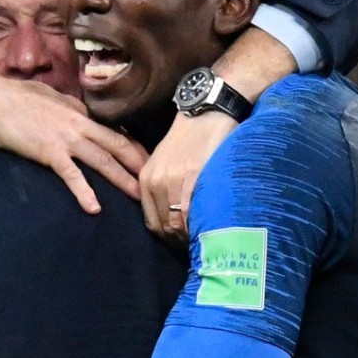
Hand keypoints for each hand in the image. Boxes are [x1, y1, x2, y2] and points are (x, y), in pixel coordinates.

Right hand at [0, 74, 148, 213]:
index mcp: (79, 112)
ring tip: (137, 196)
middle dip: (139, 165)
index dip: (133, 147)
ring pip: (103, 161)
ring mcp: (66, 138)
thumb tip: (80, 112)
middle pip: (118, 146)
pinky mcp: (49, 152)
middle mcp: (79, 124)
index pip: (113, 131)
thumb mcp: (50, 96)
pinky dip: (84, 191)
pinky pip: (71, 174)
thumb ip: (68, 107)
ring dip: (122, 180)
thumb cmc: (14, 96)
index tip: (146, 161)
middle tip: (155, 181)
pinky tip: (94, 208)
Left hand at [140, 111, 237, 243]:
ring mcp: (175, 179)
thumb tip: (170, 217)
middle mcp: (157, 181)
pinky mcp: (195, 175)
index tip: (182, 244)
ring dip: (191, 236)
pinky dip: (199, 225)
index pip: (152, 223)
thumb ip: (161, 186)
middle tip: (197, 247)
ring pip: (178, 223)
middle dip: (179, 241)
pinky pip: (192, 211)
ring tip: (206, 240)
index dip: (167, 238)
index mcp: (147, 179)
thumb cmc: (187, 137)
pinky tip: (210, 228)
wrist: (206, 111)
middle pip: (165, 227)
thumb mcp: (164, 160)